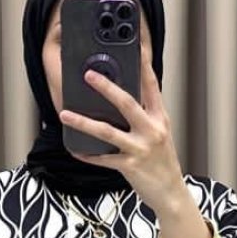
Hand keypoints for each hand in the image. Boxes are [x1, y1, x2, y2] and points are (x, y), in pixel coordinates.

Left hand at [59, 55, 189, 218]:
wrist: (171, 193)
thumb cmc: (162, 162)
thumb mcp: (159, 133)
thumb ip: (144, 115)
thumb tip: (120, 98)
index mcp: (160, 118)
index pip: (151, 85)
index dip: (144, 63)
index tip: (136, 44)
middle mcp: (152, 130)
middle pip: (127, 103)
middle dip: (106, 87)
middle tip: (87, 75)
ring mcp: (141, 149)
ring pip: (107, 132)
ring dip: (83, 122)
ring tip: (65, 114)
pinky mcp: (130, 167)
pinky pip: (103, 158)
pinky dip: (88, 154)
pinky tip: (75, 149)